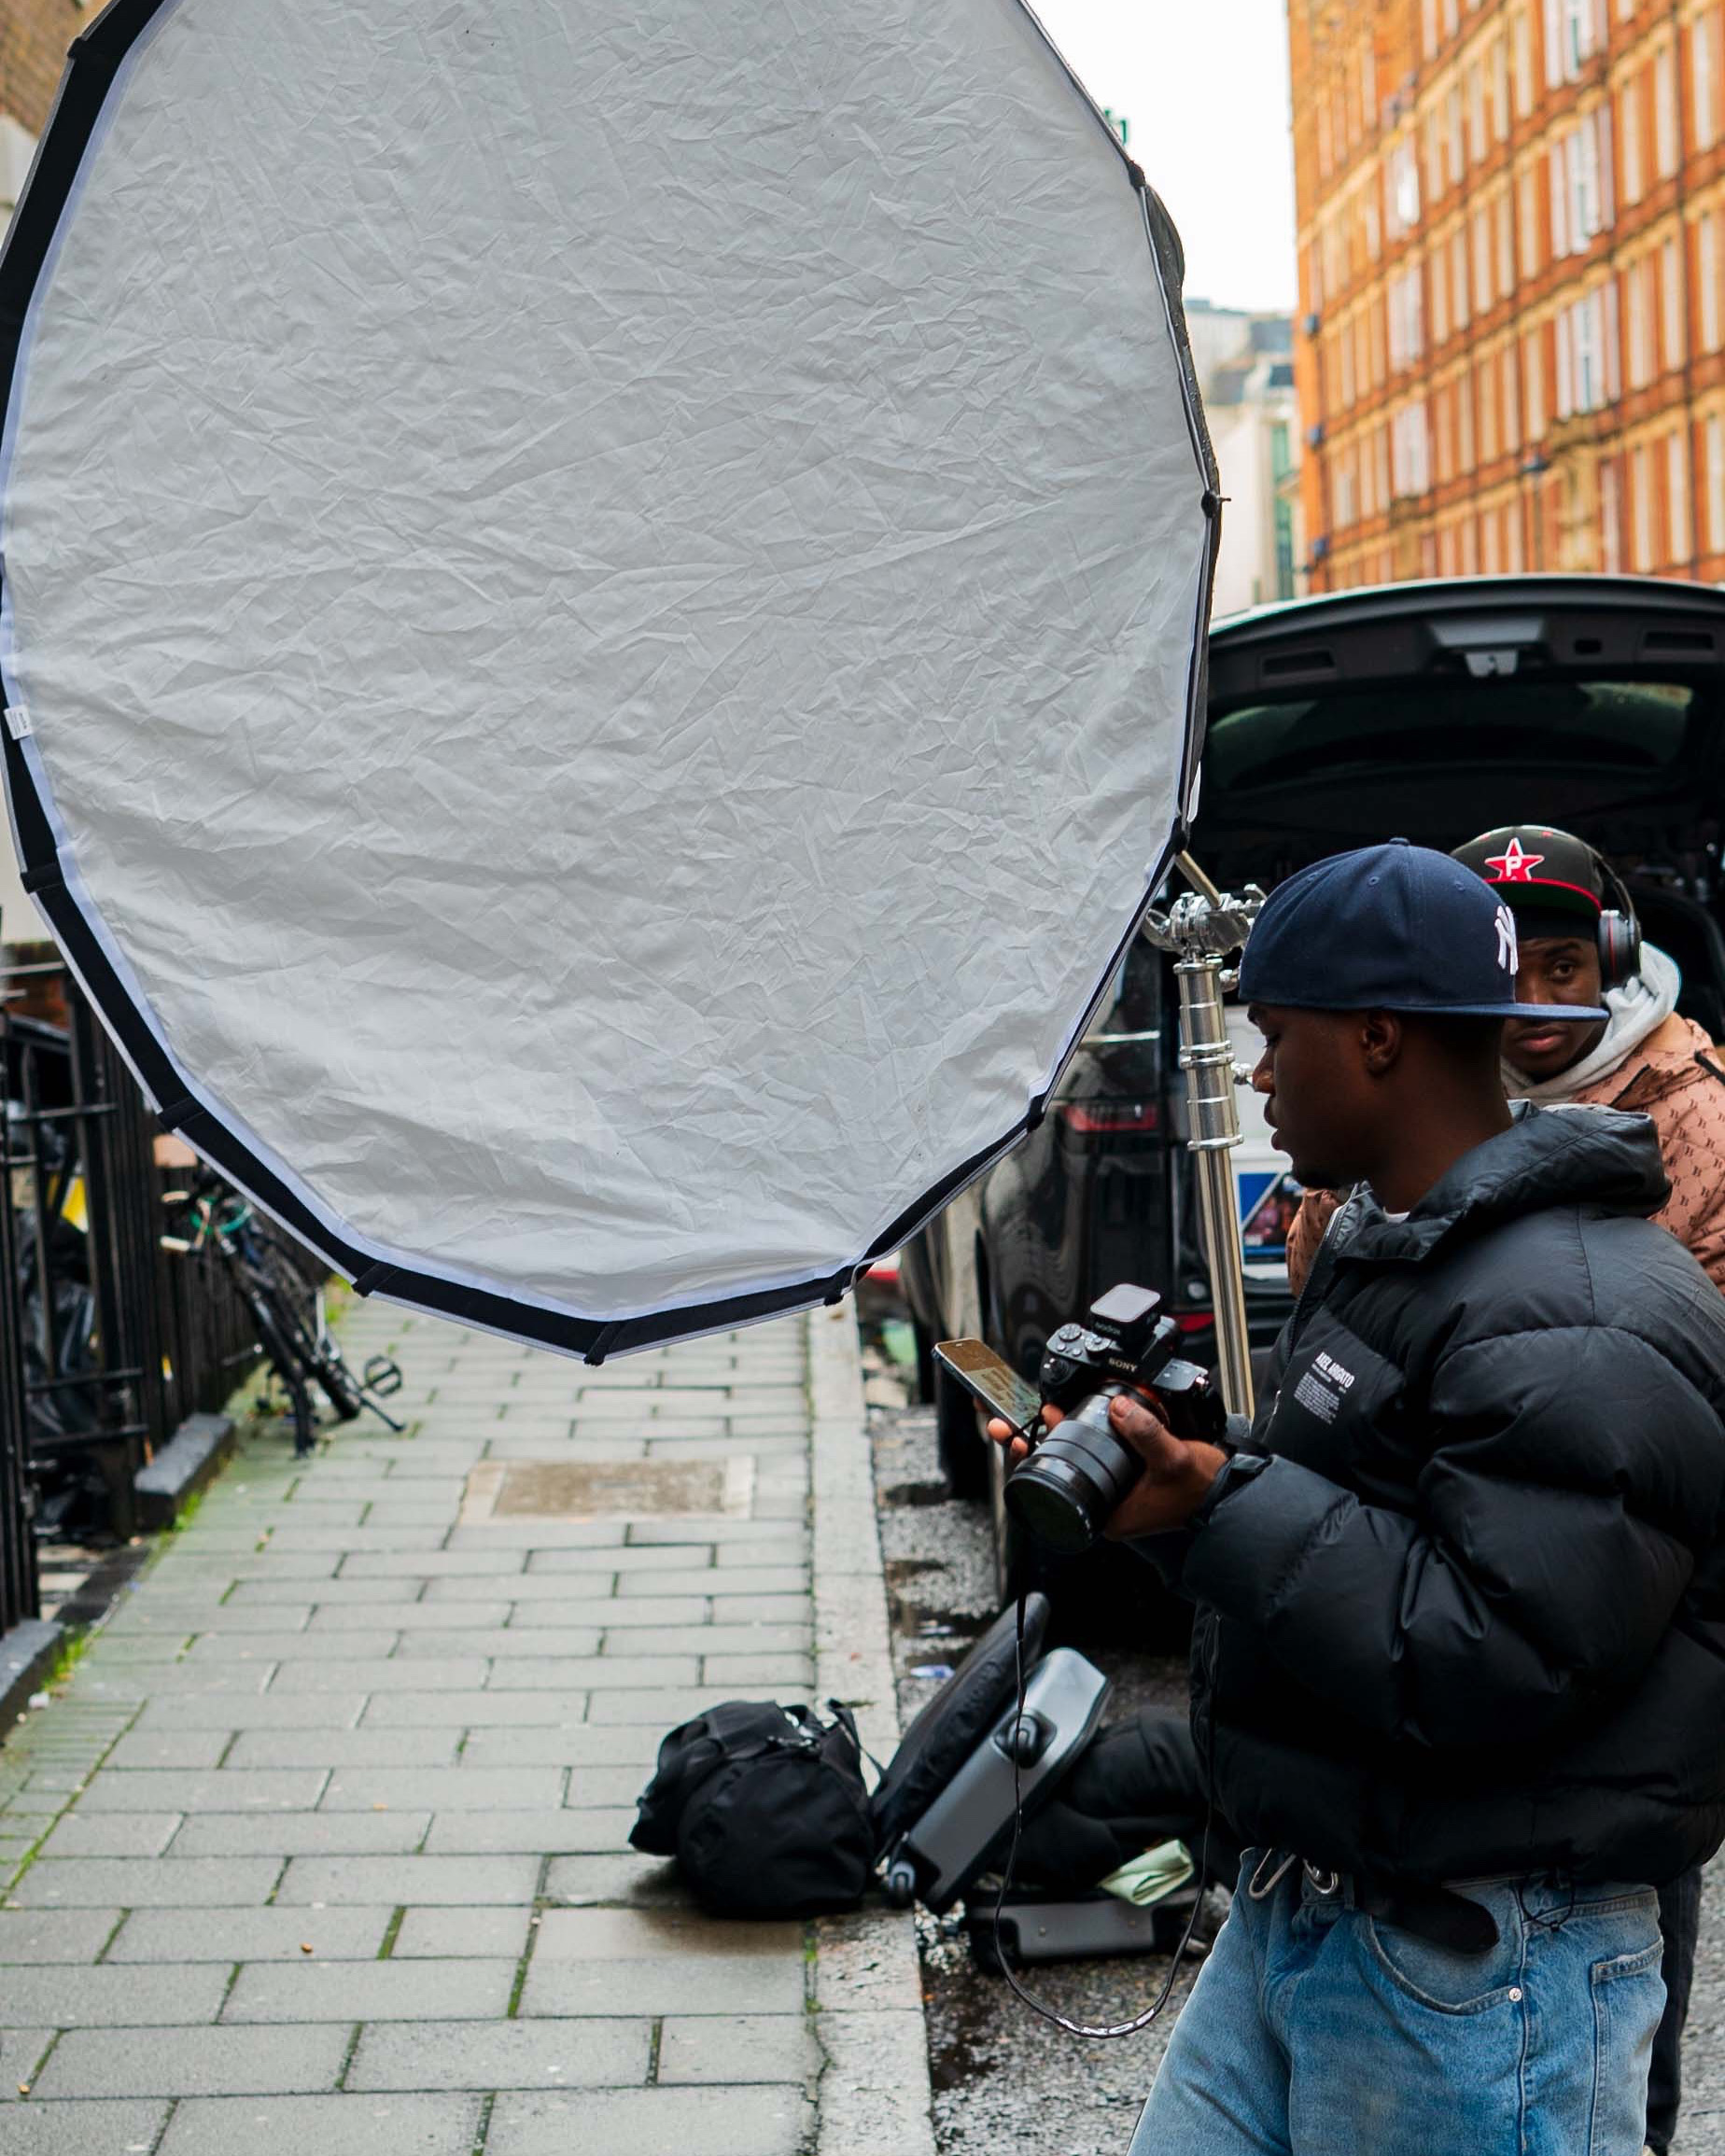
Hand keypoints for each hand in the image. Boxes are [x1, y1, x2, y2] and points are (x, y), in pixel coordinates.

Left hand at [985, 1395, 1226, 1539]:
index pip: (1057, 1487)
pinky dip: (1072, 1440)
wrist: (1225, 1495)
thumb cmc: (1200, 1488)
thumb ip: (1147, 1434)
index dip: (1034, 1458)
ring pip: (1069, 1466)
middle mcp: (1105, 1509)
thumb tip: (1121, 1409)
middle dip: (1031, 1446)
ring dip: (1049, 1440)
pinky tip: (1063, 1421)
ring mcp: (1110, 1495)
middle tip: (1003, 1422)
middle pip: (1055, 1475)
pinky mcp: (1118, 1481)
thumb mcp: (1174, 1458)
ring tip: (1024, 1417)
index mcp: (1110, 1515)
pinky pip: (1086, 1460)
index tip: (1016, 1435)